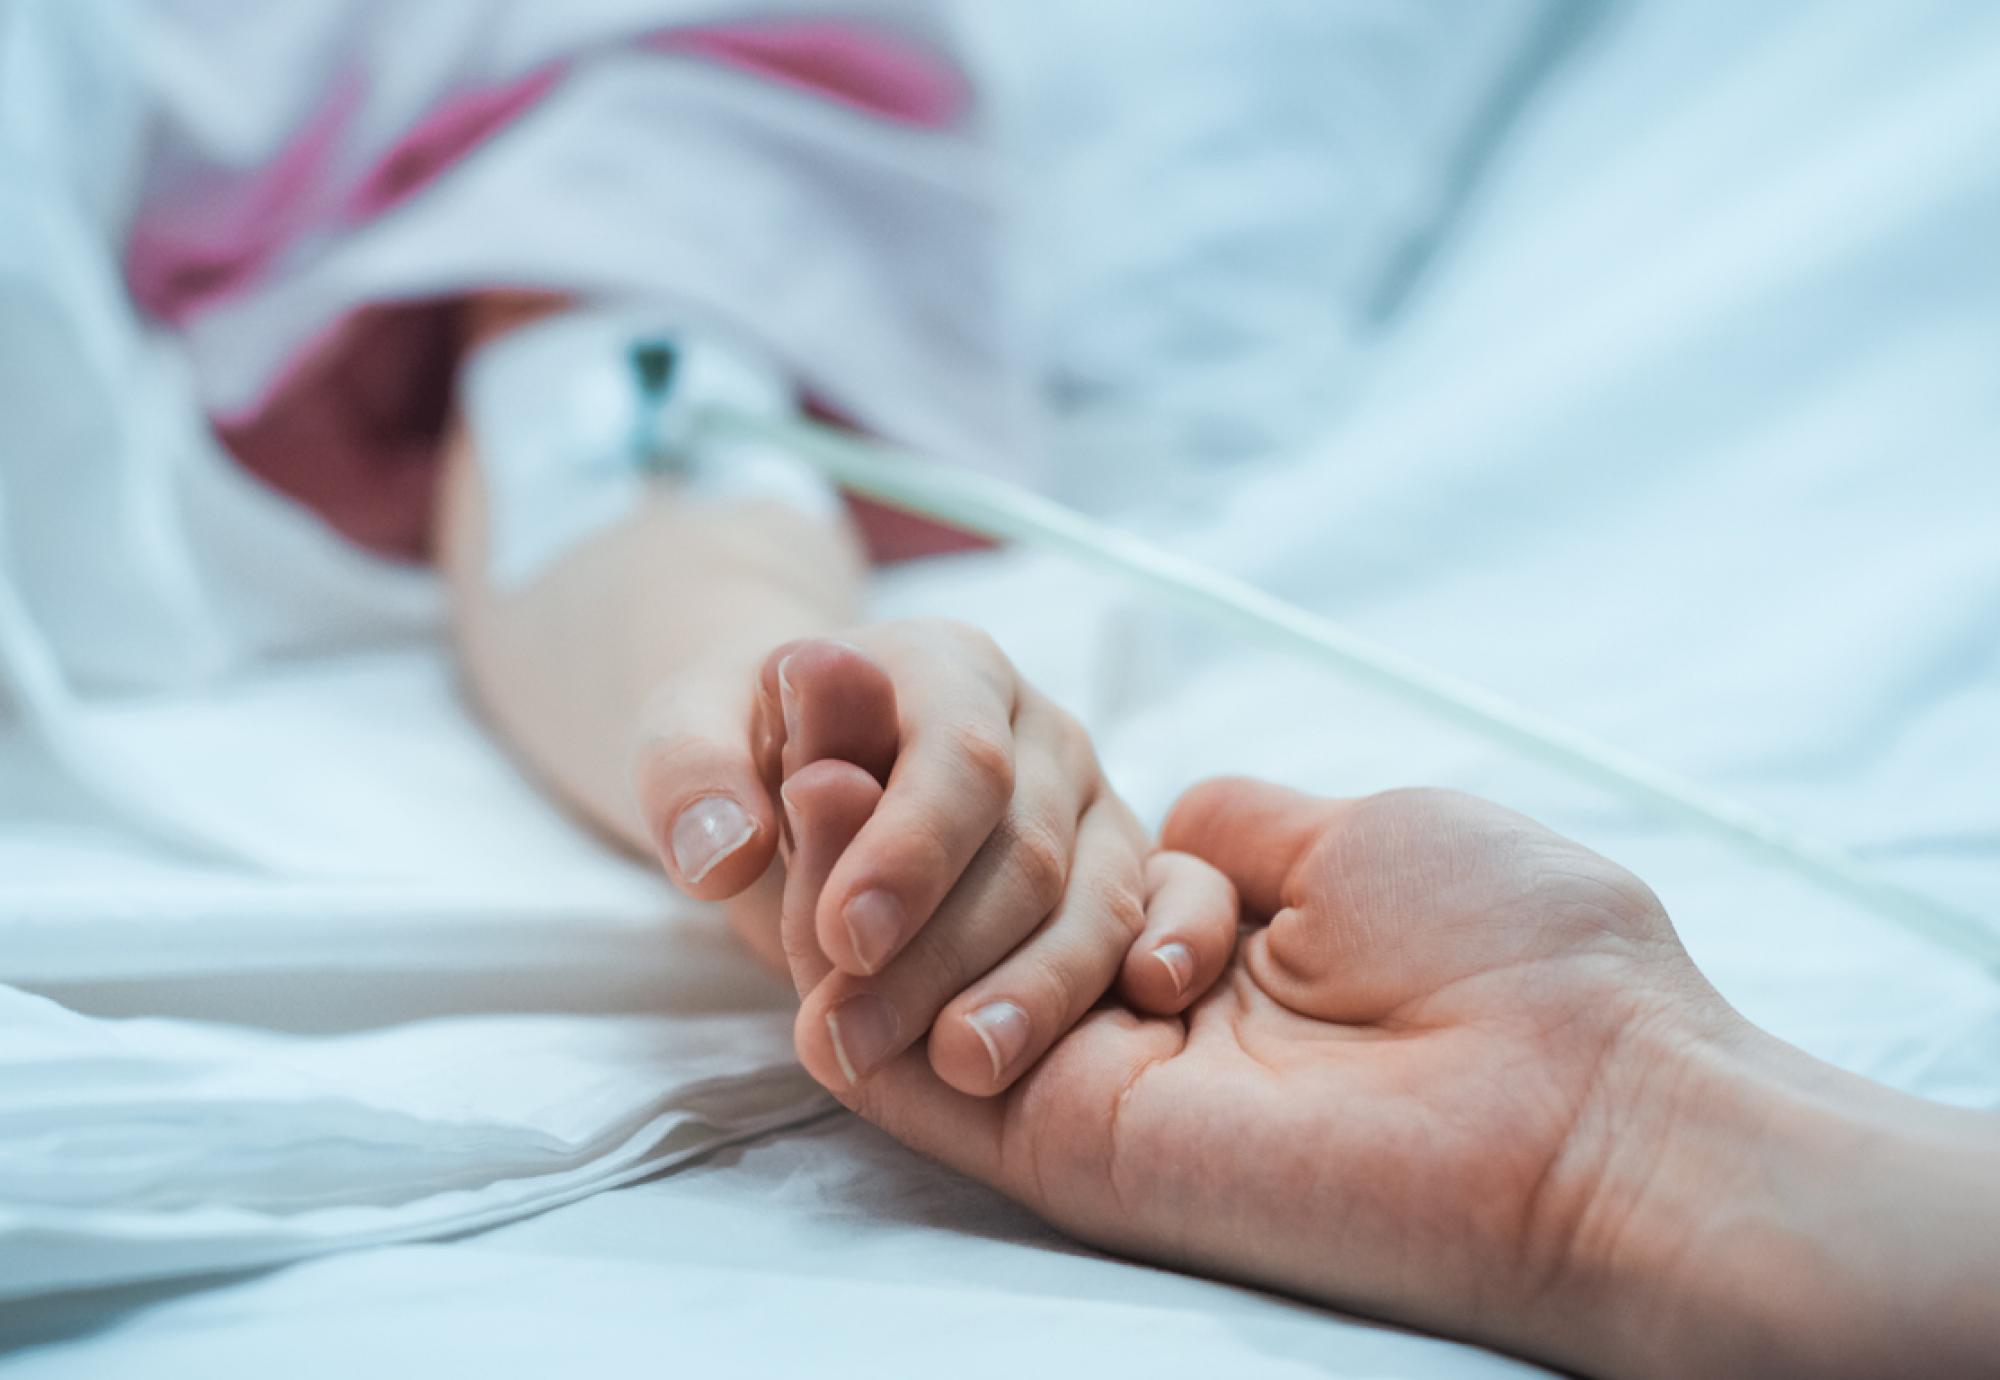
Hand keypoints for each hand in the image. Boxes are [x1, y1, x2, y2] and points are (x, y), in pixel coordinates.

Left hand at [637, 623, 1237, 1093]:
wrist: (805, 766)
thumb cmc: (749, 748)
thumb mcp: (684, 737)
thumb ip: (690, 781)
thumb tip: (721, 853)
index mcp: (946, 667)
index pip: (956, 758)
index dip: (910, 851)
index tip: (844, 940)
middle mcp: (1039, 730)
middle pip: (1025, 847)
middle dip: (943, 955)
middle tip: (852, 1043)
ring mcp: (1091, 802)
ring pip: (1096, 898)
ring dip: (1035, 992)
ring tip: (963, 1069)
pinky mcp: (1119, 871)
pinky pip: (1166, 912)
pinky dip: (1167, 953)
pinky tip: (1146, 1004)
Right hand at [775, 773, 1760, 1374]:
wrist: (1591, 1095)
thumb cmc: (1515, 949)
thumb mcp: (1358, 838)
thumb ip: (1234, 829)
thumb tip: (1166, 815)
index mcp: (1215, 943)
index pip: (1038, 866)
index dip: (948, 788)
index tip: (879, 695)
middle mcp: (1145, 1021)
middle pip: (965, 924)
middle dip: (875, 823)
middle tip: (804, 717)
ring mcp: (1106, 1089)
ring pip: (925, 997)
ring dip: (842, 892)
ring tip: (794, 777)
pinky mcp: (1081, 1151)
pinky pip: (926, 1092)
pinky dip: (843, 1003)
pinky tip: (795, 899)